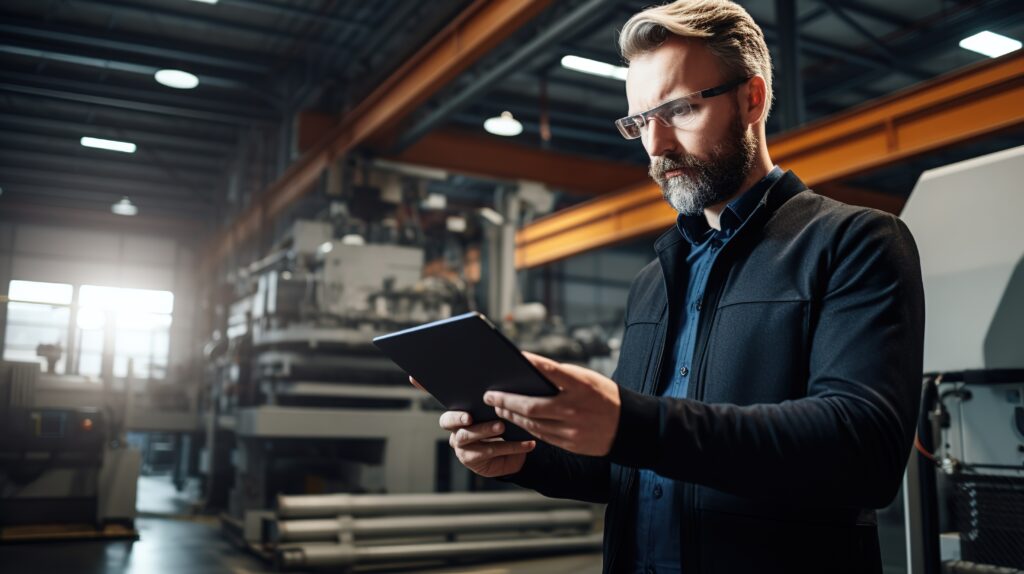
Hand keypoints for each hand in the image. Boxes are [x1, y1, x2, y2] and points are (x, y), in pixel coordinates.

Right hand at [410, 377, 534, 477]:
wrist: (518, 450)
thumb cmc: (509, 420)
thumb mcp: (504, 404)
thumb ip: (498, 391)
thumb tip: (509, 367)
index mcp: (459, 406)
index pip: (439, 393)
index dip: (423, 386)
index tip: (414, 378)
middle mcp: (455, 426)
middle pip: (448, 420)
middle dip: (458, 417)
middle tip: (470, 416)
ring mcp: (461, 444)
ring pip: (468, 436)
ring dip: (485, 430)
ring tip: (502, 426)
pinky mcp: (472, 459)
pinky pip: (488, 452)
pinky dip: (510, 447)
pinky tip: (527, 443)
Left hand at [484, 352, 620, 455]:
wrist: (630, 427)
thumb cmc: (606, 397)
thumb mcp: (589, 380)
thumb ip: (563, 377)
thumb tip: (532, 372)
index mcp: (581, 386)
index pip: (551, 371)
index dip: (530, 364)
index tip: (512, 359)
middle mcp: (574, 408)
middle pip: (530, 405)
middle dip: (506, 401)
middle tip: (490, 396)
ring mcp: (571, 429)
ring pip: (532, 423)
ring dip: (511, 416)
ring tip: (498, 408)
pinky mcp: (570, 444)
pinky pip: (541, 435)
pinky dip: (526, 427)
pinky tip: (516, 421)